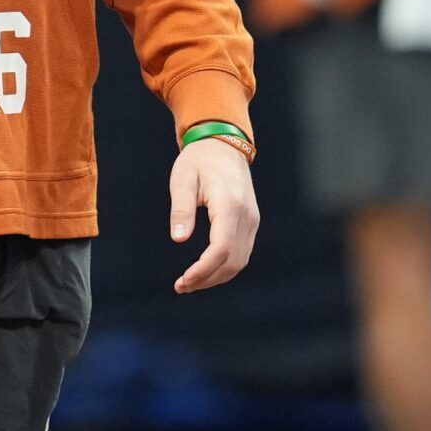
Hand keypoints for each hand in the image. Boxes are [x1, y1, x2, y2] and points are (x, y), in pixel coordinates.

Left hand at [168, 136, 258, 293]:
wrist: (223, 143)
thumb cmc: (198, 160)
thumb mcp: (182, 180)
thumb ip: (181, 209)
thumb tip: (178, 238)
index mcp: (229, 204)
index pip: (221, 248)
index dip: (203, 270)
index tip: (183, 281)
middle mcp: (247, 215)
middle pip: (232, 261)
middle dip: (207, 279)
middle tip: (181, 286)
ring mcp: (252, 219)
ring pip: (240, 261)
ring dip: (216, 276)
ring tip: (190, 282)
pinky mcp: (251, 221)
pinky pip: (242, 252)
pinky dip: (225, 266)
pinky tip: (205, 270)